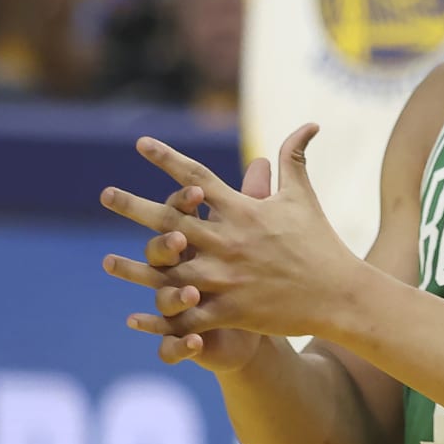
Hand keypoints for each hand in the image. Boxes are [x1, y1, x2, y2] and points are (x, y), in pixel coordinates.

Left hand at [99, 125, 356, 343]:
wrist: (339, 294)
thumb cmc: (321, 243)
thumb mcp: (304, 198)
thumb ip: (295, 159)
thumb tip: (309, 124)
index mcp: (243, 211)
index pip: (198, 177)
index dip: (167, 158)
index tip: (140, 142)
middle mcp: (229, 241)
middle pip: (171, 220)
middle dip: (134, 207)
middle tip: (104, 195)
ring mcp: (227, 277)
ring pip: (170, 272)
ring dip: (135, 269)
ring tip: (107, 263)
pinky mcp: (231, 310)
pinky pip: (188, 316)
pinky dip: (162, 319)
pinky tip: (135, 318)